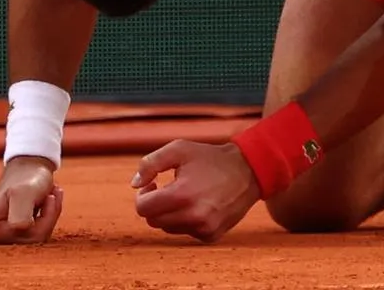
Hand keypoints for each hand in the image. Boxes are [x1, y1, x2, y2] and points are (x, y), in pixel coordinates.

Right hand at [0, 156, 63, 243]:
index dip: (46, 217)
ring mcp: (4, 236)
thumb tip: (19, 230)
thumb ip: (21, 213)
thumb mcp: (24, 193)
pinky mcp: (14, 232)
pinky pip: (40, 232)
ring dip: (51, 213)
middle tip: (52, 194)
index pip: (29, 237)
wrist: (29, 164)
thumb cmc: (26, 177)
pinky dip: (50, 215)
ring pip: (39, 236)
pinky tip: (50, 199)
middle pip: (34, 240)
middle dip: (49, 216)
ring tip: (50, 194)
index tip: (48, 196)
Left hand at [132, 140, 259, 241]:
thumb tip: (135, 185)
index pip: (143, 208)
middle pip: (153, 220)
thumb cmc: (211, 158)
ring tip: (185, 195)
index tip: (152, 185)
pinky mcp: (211, 235)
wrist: (248, 170)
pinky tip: (198, 205)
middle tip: (165, 189)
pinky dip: (186, 221)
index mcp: (182, 194)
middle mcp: (193, 216)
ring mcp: (204, 228)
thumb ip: (151, 163)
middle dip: (155, 205)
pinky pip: (186, 233)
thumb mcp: (180, 149)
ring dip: (170, 214)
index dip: (143, 195)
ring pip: (168, 228)